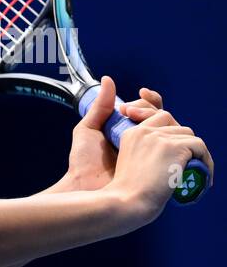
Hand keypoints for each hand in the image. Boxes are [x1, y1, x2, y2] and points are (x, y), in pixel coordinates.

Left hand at [61, 76, 168, 190]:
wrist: (85, 187)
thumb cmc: (83, 163)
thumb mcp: (88, 129)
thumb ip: (100, 106)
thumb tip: (108, 79)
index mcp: (132, 133)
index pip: (151, 112)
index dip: (150, 101)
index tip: (141, 93)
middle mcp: (146, 143)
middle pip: (164, 118)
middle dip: (151, 109)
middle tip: (130, 113)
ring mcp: (156, 155)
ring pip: (174, 130)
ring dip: (161, 121)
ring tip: (136, 122)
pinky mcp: (164, 167)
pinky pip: (183, 149)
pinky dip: (178, 139)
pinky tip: (162, 136)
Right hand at [107, 105, 213, 225]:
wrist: (126, 202)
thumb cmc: (127, 194)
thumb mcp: (130, 165)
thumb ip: (144, 154)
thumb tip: (165, 158)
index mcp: (131, 134)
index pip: (157, 117)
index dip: (169, 127)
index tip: (174, 146)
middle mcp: (144, 131)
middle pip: (174, 123)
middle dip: (182, 139)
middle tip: (186, 161)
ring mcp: (158, 137)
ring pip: (188, 134)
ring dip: (194, 151)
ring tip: (194, 170)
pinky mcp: (174, 146)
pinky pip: (200, 146)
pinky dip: (206, 161)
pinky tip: (204, 176)